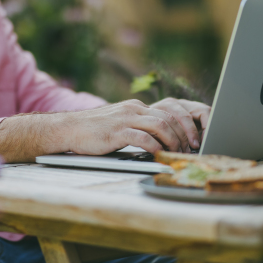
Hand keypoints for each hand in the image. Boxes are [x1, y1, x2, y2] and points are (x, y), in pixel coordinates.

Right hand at [0, 99, 210, 162]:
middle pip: (170, 116)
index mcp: (136, 106)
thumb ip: (139, 126)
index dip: (187, 123)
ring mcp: (125, 119)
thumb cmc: (94, 132)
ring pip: (161, 125)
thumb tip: (161, 140)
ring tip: (179, 153)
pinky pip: (143, 138)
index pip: (170, 109)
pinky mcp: (116, 132)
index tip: (195, 138)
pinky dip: (156, 148)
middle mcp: (134, 109)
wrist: (67, 129)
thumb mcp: (120, 123)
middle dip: (186, 133)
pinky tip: (160, 156)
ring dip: (174, 141)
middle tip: (193, 148)